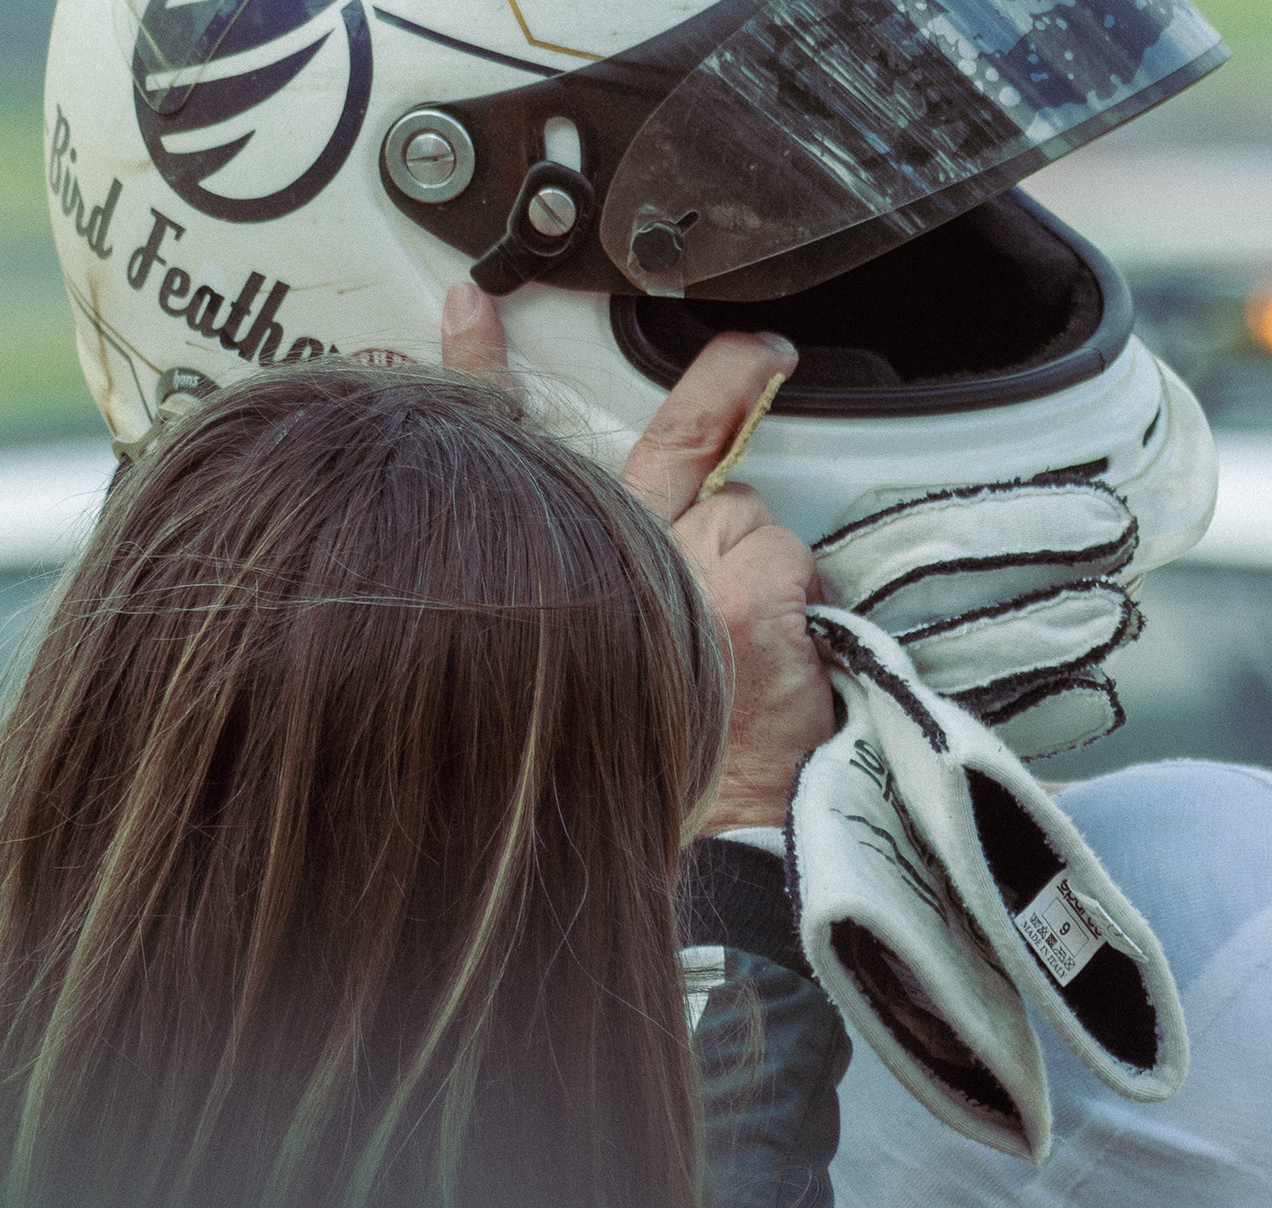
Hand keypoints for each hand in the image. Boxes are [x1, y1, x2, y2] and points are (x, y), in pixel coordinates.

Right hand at [438, 279, 834, 831]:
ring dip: (765, 567)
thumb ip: (594, 589)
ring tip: (751, 647)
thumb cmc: (660, 763)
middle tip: (765, 350)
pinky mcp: (746, 590)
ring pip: (750, 515)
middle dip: (724, 384)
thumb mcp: (595, 664)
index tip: (471, 302)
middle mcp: (611, 553)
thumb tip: (621, 547)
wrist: (715, 840)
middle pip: (678, 445)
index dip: (482, 370)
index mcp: (561, 562)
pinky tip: (781, 658)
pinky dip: (800, 601)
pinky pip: (788, 557)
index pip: (513, 448)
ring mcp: (682, 566)